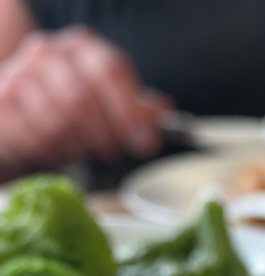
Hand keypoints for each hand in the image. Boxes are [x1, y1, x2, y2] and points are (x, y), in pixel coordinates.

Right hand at [0, 26, 170, 176]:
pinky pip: (37, 135)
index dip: (129, 110)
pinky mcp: (4, 100)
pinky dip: (56, 151)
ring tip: (85, 149)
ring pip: (59, 120)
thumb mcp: (112, 103)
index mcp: (83, 46)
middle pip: (84, 98)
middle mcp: (49, 51)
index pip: (110, 71)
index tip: (142, 140)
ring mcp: (21, 72)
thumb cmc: (75, 108)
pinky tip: (61, 150)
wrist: (24, 114)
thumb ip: (138, 110)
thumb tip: (161, 113)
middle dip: (105, 134)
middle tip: (113, 151)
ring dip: (80, 145)